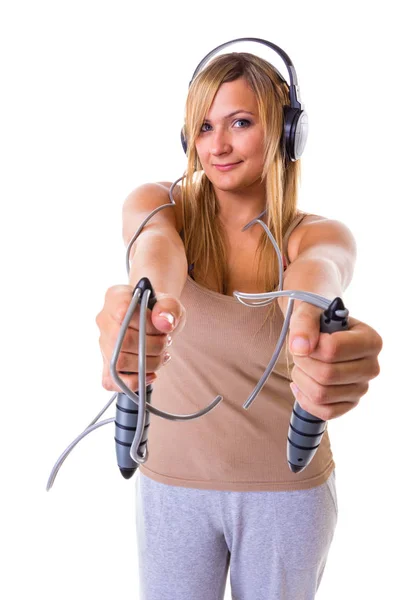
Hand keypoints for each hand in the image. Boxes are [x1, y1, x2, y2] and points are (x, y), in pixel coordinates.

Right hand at [96, 285, 185, 392]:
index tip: (160, 326)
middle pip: (120, 341)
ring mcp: (103, 344)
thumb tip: (164, 323)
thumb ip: (169, 307)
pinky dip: (133, 382)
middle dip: (151, 345)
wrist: (157, 320)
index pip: (122, 311)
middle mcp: (104, 320)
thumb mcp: (171, 302)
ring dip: (147, 363)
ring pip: (118, 363)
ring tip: (161, 355)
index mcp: (115, 297)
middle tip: (165, 341)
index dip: (145, 323)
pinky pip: (111, 381)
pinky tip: (150, 374)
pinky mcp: (107, 365)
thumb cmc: (160, 309)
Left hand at [288, 302, 382, 419]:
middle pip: (327, 375)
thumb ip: (304, 323)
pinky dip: (305, 399)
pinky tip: (301, 384)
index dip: (311, 346)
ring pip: (321, 394)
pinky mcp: (350, 404)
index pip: (332, 350)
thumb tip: (301, 348)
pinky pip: (324, 412)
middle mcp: (371, 367)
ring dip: (301, 379)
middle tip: (302, 353)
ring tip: (302, 366)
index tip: (308, 339)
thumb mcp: (308, 312)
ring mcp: (361, 388)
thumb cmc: (317, 322)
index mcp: (370, 340)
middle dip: (304, 363)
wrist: (318, 336)